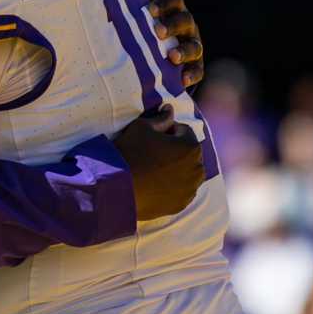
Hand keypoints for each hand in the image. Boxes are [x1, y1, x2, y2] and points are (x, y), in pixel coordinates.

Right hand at [113, 105, 205, 222]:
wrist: (116, 187)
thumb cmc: (130, 152)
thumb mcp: (142, 127)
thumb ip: (161, 118)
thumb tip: (170, 108)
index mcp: (191, 147)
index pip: (183, 131)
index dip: (167, 131)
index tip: (152, 137)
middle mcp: (197, 169)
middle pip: (188, 153)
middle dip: (175, 150)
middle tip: (152, 153)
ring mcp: (190, 189)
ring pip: (186, 172)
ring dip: (176, 168)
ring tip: (154, 170)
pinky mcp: (181, 205)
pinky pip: (181, 190)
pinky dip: (173, 186)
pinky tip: (155, 184)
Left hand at [139, 0, 205, 88]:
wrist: (151, 61)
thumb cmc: (147, 27)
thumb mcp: (144, 9)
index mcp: (174, 9)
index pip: (175, 0)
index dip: (164, 4)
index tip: (149, 10)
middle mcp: (187, 25)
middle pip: (185, 21)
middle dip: (172, 26)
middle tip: (157, 32)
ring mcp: (193, 46)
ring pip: (194, 46)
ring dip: (184, 51)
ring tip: (171, 57)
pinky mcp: (194, 67)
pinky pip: (197, 71)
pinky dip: (191, 74)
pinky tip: (181, 79)